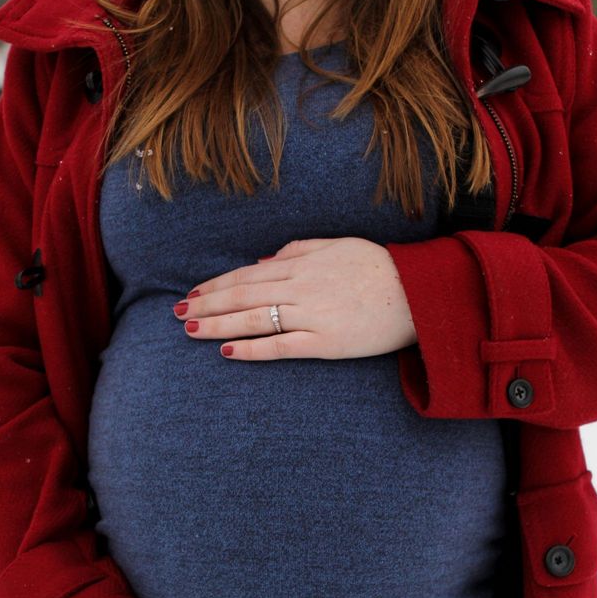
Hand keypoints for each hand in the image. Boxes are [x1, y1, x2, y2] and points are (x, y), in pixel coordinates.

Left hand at [173, 237, 417, 359]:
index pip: (248, 274)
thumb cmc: (378, 267)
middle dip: (207, 304)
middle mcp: (301, 288)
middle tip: (179, 313)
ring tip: (192, 330)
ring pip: (254, 319)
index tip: (194, 292)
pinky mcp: (325, 343)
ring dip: (219, 325)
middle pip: (243, 296)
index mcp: (302, 264)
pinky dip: (252, 349)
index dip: (217, 284)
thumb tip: (264, 260)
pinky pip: (281, 347)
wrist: (417, 293)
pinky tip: (228, 351)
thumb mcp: (337, 246)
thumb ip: (299, 250)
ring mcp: (312, 316)